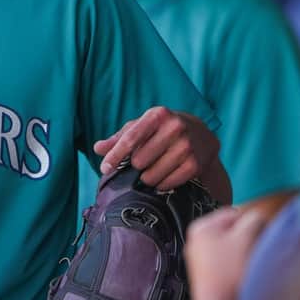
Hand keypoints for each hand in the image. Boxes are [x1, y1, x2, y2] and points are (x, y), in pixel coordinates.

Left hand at [94, 107, 218, 189]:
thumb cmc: (163, 130)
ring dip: (147, 177)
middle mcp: (175, 128)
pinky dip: (161, 184)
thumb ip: (119, 138)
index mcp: (158, 115)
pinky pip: (166, 183)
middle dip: (136, 166)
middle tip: (142, 162)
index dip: (115, 155)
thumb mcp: (142, 127)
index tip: (104, 168)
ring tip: (153, 169)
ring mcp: (186, 146)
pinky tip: (164, 175)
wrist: (202, 135)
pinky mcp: (194, 164)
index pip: (130, 139)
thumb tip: (98, 148)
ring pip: (151, 175)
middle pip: (139, 161)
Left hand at [185, 206, 269, 299]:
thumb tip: (259, 217)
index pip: (234, 213)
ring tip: (248, 265)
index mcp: (200, 227)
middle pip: (233, 232)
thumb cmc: (228, 275)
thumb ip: (254, 219)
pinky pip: (228, 265)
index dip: (252, 222)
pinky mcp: (209, 277)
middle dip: (248, 239)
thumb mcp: (247, 237)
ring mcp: (201, 261)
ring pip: (232, 249)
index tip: (262, 232)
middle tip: (256, 249)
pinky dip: (237, 268)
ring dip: (244, 254)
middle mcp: (196, 243)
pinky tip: (242, 275)